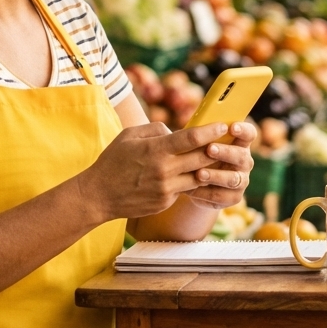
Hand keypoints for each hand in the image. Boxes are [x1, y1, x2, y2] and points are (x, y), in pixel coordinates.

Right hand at [76, 122, 237, 222]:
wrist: (99, 195)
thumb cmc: (113, 161)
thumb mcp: (129, 135)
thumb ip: (155, 129)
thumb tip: (175, 131)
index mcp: (156, 150)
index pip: (191, 138)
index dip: (210, 131)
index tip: (223, 125)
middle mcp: (164, 170)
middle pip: (201, 158)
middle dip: (216, 148)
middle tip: (227, 141)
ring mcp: (166, 189)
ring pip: (198, 176)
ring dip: (208, 167)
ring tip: (216, 159)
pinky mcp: (165, 202)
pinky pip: (185, 189)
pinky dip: (190, 181)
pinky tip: (195, 175)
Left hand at [184, 122, 256, 208]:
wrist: (192, 182)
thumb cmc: (193, 154)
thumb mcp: (195, 143)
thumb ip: (196, 134)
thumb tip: (178, 128)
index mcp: (238, 143)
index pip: (248, 134)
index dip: (243, 130)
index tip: (231, 127)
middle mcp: (243, 161)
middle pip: (242, 156)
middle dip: (226, 152)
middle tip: (210, 149)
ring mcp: (241, 180)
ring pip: (234, 178)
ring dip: (217, 175)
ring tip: (199, 173)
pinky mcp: (233, 197)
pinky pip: (223, 196)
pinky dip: (208, 192)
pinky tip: (193, 189)